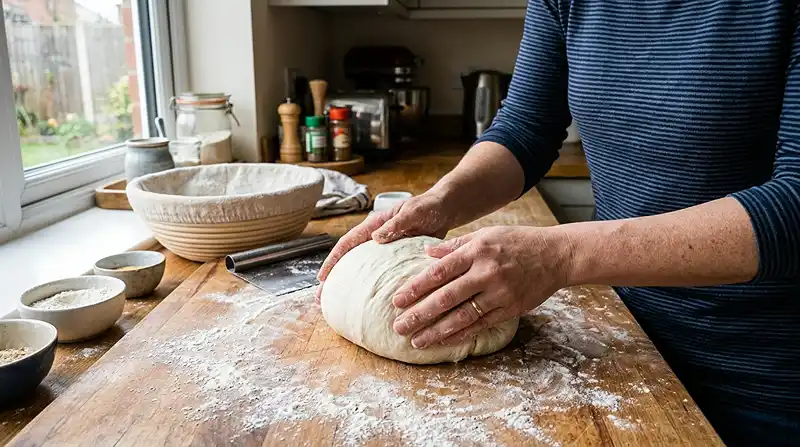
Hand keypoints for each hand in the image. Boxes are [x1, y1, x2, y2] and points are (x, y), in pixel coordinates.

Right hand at [315, 190, 457, 301]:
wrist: (445, 208)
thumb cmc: (428, 206)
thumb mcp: (413, 212)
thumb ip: (396, 224)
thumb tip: (375, 238)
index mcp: (375, 225)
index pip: (348, 243)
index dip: (333, 260)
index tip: (322, 278)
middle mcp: (376, 237)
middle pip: (349, 259)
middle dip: (334, 278)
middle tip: (321, 299)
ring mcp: (385, 249)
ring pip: (362, 268)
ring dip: (349, 283)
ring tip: (339, 304)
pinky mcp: (396, 257)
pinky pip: (380, 272)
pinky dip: (371, 285)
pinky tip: (371, 302)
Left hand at [391, 226, 570, 347]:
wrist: (556, 255)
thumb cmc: (518, 242)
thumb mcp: (485, 234)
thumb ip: (455, 245)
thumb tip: (427, 253)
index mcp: (476, 251)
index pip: (438, 272)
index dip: (415, 288)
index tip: (396, 300)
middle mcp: (486, 273)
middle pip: (446, 298)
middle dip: (419, 314)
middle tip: (399, 326)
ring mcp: (499, 294)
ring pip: (462, 317)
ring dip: (436, 331)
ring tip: (416, 341)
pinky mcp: (510, 309)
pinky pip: (480, 325)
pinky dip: (460, 335)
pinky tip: (443, 341)